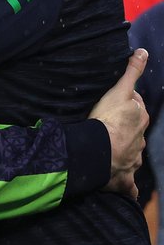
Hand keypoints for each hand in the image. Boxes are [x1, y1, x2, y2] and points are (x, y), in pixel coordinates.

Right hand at [92, 48, 148, 197]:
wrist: (101, 150)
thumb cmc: (109, 120)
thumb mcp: (120, 91)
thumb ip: (132, 72)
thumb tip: (143, 51)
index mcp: (139, 119)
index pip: (136, 107)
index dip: (128, 104)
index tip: (117, 103)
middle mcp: (140, 139)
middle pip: (135, 130)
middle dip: (129, 130)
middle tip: (112, 126)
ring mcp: (133, 159)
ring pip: (132, 154)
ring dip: (126, 154)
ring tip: (112, 152)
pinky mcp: (124, 177)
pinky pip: (129, 185)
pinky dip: (129, 189)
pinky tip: (129, 193)